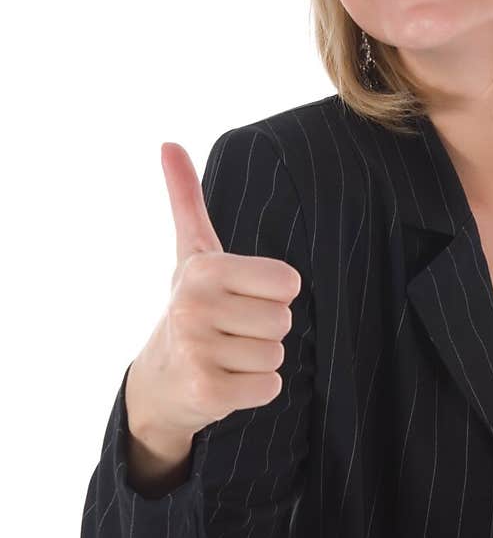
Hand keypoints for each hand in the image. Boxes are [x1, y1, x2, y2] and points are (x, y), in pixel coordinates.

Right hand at [125, 141, 302, 442]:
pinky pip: (270, 387)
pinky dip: (256, 389)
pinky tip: (226, 381)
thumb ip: (187, 198)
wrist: (160, 379)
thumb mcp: (192, 252)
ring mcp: (198, 352)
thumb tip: (168, 144)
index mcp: (203, 269)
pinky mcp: (207, 393)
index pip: (288, 284)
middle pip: (284, 320)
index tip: (240, 297)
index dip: (272, 294)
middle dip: (265, 329)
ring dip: (258, 360)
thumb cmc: (191, 307)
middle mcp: (194, 307)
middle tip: (231, 331)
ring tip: (226, 355)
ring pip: (278, 356)